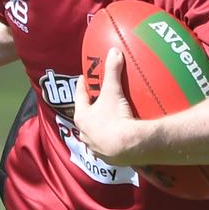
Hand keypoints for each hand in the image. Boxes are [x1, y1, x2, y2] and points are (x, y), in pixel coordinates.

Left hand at [73, 47, 145, 163]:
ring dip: (98, 128)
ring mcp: (95, 147)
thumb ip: (112, 71)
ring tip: (107, 121)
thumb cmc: (115, 118)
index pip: (80, 97)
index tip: (82, 79)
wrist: (128, 146)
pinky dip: (109, 142)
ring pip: (94, 134)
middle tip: (97, 100)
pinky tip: (116, 139)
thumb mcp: (113, 92)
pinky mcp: (107, 158)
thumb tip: (114, 51)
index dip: (82, 87)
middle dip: (90, 109)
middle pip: (85, 117)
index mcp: (82, 117)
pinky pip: (106, 147)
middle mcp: (84, 133)